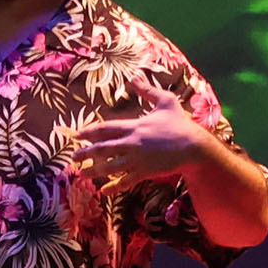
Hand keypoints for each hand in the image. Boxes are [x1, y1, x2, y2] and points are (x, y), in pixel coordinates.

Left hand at [69, 80, 210, 181]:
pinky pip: (125, 181)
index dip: (89, 132)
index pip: (105, 128)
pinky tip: (104, 191)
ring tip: (82, 174)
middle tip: (74, 157)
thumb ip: (147, 90)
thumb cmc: (180, 123)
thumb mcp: (165, 101)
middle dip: (86, 153)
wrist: (194, 146)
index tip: (78, 135)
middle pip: (103, 148)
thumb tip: (134, 75)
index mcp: (134, 126)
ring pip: (110, 167)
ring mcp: (137, 160)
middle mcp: (132, 143)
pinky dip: (114, 187)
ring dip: (94, 171)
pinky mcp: (145, 172)